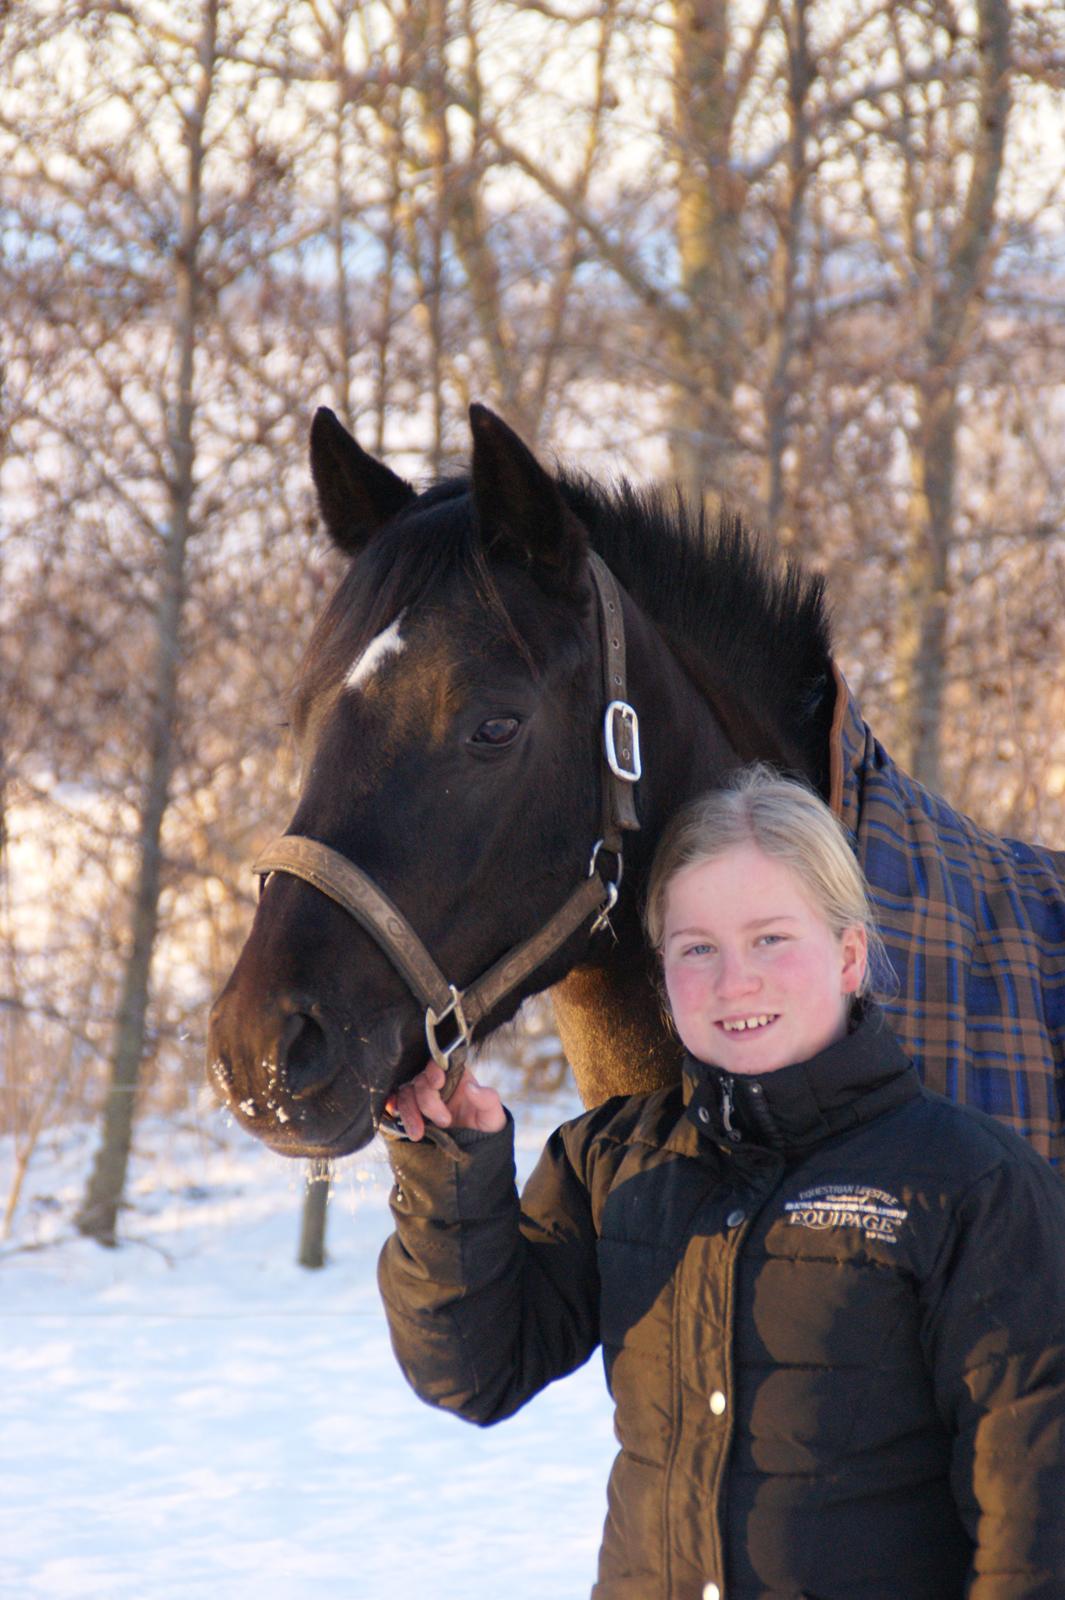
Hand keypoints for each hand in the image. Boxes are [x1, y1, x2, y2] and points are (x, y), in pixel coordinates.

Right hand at [385, 1061, 505, 1141]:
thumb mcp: (493, 1114)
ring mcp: (420, 1097)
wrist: (474, 1147)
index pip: (439, 1063)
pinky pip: (394, 1105)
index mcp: (454, 1075)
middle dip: (428, 1102)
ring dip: (409, 1113)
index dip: (434, 1069)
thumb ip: (487, 1099)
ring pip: (405, 1094)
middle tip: (445, 1122)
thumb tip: (470, 1087)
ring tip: (418, 1134)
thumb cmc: (485, 1125)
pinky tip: (396, 1119)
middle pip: (420, 1081)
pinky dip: (392, 1109)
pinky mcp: (411, 1111)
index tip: (439, 1082)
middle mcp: (435, 1083)